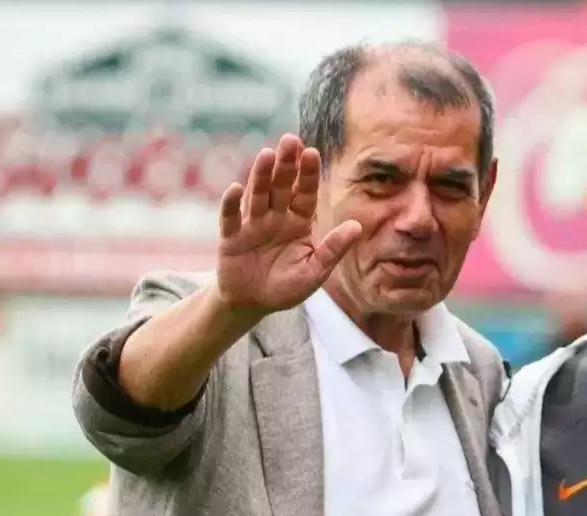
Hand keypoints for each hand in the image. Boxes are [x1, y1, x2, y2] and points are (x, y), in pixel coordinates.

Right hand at [215, 133, 362, 315]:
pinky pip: (230, 220)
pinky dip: (231, 205)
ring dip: (260, 176)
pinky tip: (235, 189)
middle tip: (290, 140)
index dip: (308, 174)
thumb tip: (357, 227)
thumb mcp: (315, 272)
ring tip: (267, 154)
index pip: (305, 194)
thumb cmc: (286, 287)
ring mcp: (251, 225)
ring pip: (257, 196)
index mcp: (298, 222)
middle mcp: (275, 218)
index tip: (313, 152)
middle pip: (281, 187)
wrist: (252, 303)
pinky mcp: (230, 239)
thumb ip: (333, 250)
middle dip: (286, 164)